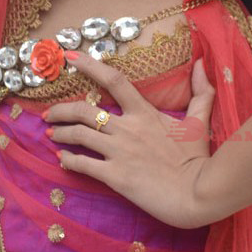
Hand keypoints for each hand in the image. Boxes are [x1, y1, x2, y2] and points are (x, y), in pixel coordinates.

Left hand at [42, 51, 216, 229]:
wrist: (198, 193)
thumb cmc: (199, 157)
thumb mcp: (200, 120)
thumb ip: (201, 91)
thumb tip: (203, 64)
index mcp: (144, 112)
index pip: (114, 80)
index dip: (90, 65)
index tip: (70, 58)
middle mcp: (127, 128)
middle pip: (84, 110)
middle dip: (61, 109)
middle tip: (48, 113)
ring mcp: (119, 152)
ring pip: (78, 136)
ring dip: (60, 133)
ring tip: (50, 133)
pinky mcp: (115, 177)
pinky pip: (83, 165)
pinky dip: (68, 160)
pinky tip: (62, 160)